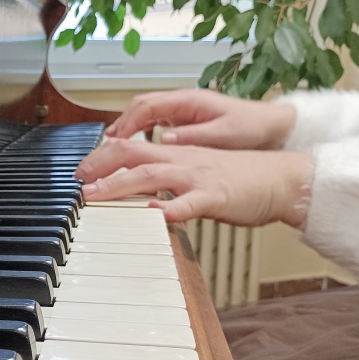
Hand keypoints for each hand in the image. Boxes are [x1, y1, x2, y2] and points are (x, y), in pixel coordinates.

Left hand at [74, 138, 313, 227]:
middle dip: (99, 166)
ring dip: (118, 185)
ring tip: (96, 195)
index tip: (82, 171)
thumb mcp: (194, 172)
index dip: (101, 157)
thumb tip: (138, 189)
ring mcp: (196, 177)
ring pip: (150, 175)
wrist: (280, 179)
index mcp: (175, 154)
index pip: (129, 147)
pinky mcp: (215, 196)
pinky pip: (189, 202)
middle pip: (131, 154)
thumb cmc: (237, 179)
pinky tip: (153, 213)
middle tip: (78, 181)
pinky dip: (169, 208)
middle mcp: (181, 160)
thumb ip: (166, 178)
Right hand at [105, 89, 295, 149]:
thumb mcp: (224, 135)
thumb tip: (163, 140)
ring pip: (143, 115)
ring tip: (109, 150)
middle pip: (138, 108)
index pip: (146, 106)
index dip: (126, 123)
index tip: (113, 141)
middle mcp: (181, 102)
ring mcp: (181, 111)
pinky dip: (138, 134)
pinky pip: (152, 123)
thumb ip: (193, 137)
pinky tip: (132, 149)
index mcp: (188, 100)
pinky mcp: (184, 122)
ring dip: (125, 131)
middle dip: (117, 126)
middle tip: (102, 147)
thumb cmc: (252, 127)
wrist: (273, 126)